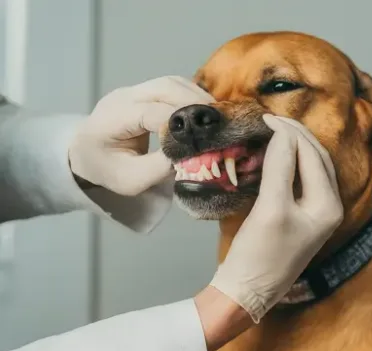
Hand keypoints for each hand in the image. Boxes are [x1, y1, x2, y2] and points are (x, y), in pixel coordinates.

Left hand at [69, 76, 211, 195]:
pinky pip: (173, 86)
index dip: (180, 123)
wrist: (87, 154)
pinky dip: (192, 96)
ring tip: (216, 119)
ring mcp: (134, 90)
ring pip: (172, 82)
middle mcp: (124, 96)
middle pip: (165, 87)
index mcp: (113, 117)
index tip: (203, 139)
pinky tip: (204, 114)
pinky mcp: (145, 92)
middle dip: (195, 104)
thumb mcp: (131, 180)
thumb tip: (191, 156)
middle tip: (219, 124)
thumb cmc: (107, 170)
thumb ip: (159, 168)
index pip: (152, 112)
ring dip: (197, 97)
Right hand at [209, 115, 343, 322]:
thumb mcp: (271, 208)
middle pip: (316, 159)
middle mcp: (327, 208)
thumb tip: (282, 134)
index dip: (290, 133)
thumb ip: (280, 167)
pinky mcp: (297, 220)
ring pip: (308, 170)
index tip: (264, 116)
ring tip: (270, 133)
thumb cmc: (258, 256)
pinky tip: (271, 158)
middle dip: (295, 137)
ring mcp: (313, 215)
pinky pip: (297, 183)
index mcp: (328, 206)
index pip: (313, 155)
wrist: (245, 293)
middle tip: (268, 120)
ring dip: (291, 149)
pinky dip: (285, 166)